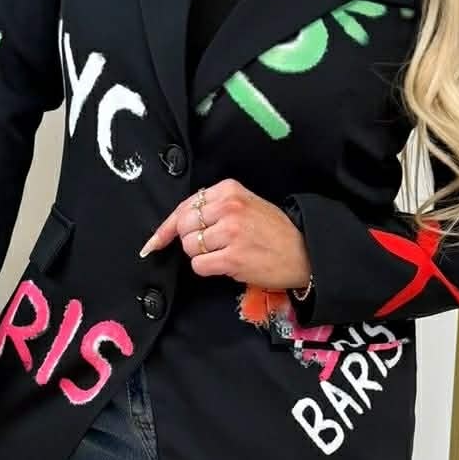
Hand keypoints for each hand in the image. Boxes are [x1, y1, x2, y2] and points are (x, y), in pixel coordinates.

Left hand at [140, 178, 311, 290]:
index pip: (185, 206)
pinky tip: (225, 265)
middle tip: (210, 247)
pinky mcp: (233, 257)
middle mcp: (229, 207)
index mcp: (229, 190)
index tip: (155, 242)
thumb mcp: (246, 204)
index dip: (167, 227)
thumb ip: (213, 207)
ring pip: (190, 247)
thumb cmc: (272, 231)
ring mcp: (231, 232)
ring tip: (224, 253)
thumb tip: (175, 224)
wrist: (303, 252)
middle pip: (183, 227)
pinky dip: (207, 269)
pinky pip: (199, 265)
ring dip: (201, 256)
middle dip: (190, 241)